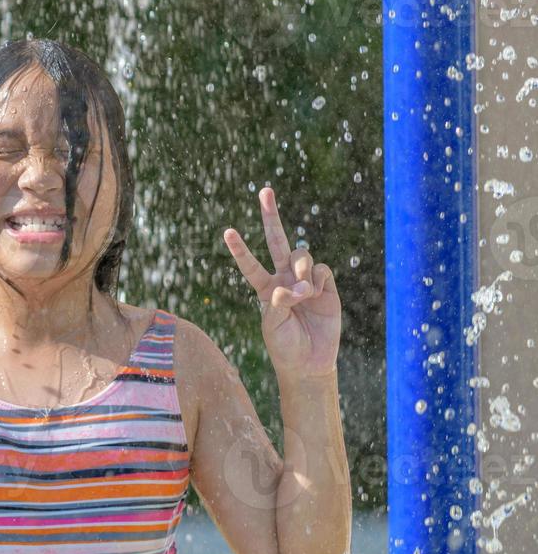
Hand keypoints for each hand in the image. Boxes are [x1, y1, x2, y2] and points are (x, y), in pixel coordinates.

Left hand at [223, 186, 341, 381]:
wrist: (310, 362)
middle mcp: (284, 278)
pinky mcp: (325, 285)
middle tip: (265, 191)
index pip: (250, 264)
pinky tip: (315, 294)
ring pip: (302, 255)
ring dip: (300, 271)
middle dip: (271, 216)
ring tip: (302, 294)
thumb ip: (278, 304)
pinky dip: (316, 279)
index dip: (240, 249)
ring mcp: (305, 280)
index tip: (227, 232)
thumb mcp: (273, 327)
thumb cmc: (286, 346)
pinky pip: (321, 269)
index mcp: (265, 289)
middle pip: (277, 241)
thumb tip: (291, 286)